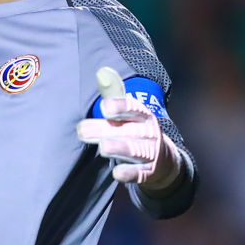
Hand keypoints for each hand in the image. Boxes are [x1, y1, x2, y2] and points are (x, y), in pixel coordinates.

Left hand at [76, 67, 181, 190]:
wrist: (161, 160)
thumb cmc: (135, 130)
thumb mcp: (127, 112)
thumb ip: (113, 94)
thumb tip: (102, 71)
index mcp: (143, 115)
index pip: (134, 108)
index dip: (121, 107)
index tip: (105, 107)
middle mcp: (148, 132)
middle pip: (128, 130)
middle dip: (106, 130)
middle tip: (82, 130)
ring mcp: (149, 153)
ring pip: (135, 151)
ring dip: (120, 148)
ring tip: (103, 147)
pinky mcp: (148, 172)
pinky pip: (140, 173)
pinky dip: (130, 173)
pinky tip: (117, 173)